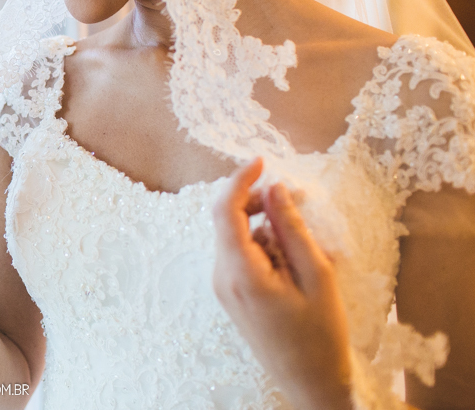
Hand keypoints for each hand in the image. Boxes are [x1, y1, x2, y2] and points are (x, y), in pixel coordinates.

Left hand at [212, 158, 353, 409]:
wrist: (310, 382)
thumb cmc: (320, 335)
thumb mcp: (317, 276)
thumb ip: (293, 230)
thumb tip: (275, 189)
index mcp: (240, 272)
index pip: (225, 209)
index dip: (240, 179)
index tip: (262, 160)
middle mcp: (222, 276)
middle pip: (229, 219)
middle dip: (259, 202)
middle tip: (298, 200)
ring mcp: (223, 286)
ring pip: (237, 236)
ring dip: (265, 225)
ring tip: (305, 239)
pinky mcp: (231, 292)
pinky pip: (241, 254)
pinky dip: (264, 245)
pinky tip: (294, 259)